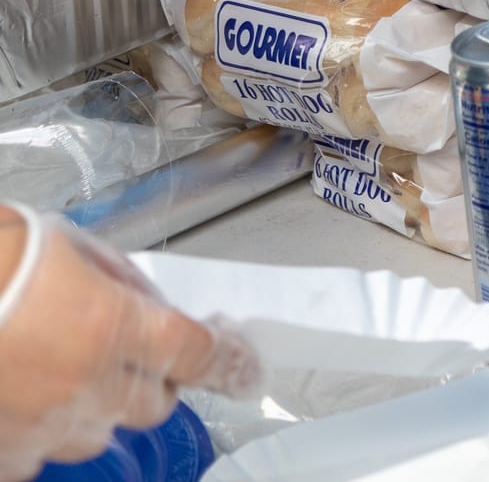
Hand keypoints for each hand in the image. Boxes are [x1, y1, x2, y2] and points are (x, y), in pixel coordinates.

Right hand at [0, 205, 259, 479]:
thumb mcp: (65, 248)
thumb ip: (120, 284)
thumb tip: (153, 310)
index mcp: (112, 326)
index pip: (198, 355)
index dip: (226, 361)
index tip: (245, 371)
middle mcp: (86, 387)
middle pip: (155, 404)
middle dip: (148, 380)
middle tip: (115, 353)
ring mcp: (41, 431)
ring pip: (97, 433)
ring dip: (89, 408)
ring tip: (45, 369)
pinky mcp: (2, 458)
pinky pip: (37, 456)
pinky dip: (34, 432)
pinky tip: (10, 396)